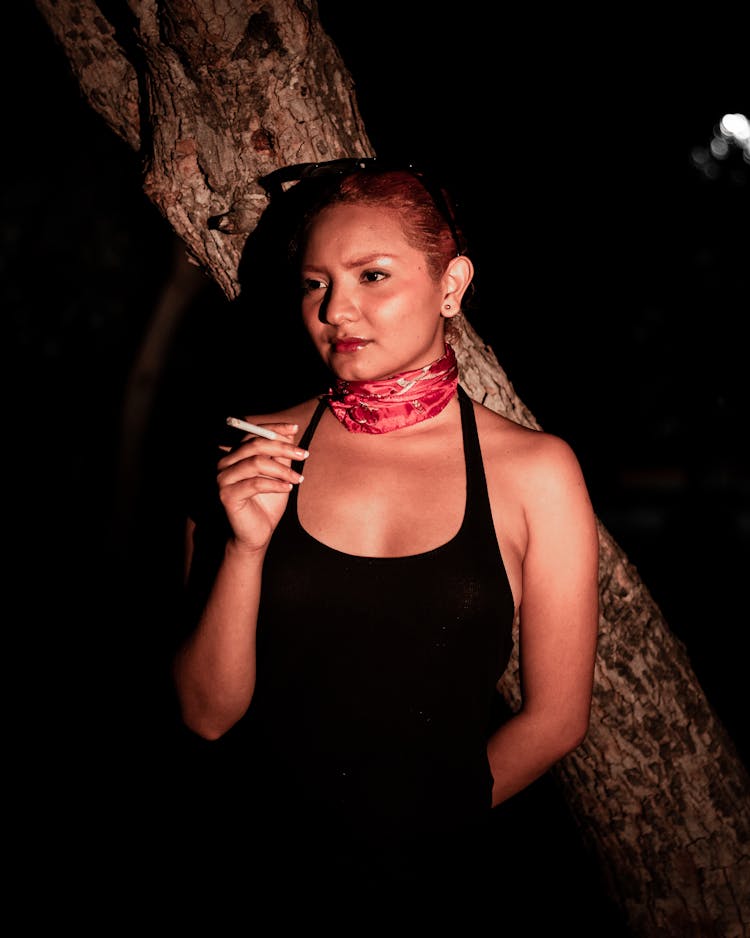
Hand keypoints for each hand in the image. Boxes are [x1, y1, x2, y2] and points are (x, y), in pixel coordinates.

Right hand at [216, 423, 307, 551]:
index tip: (295, 428)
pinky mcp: (227, 495)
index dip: (274, 429)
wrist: (258, 534)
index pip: (253, 433)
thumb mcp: (278, 474)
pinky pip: (255, 483)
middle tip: (303, 454)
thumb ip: (280, 455)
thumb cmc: (267, 503)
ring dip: (282, 469)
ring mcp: (223, 479)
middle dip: (283, 448)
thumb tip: (290, 433)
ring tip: (298, 479)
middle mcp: (224, 463)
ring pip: (256, 463)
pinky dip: (275, 484)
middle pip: (255, 445)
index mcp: (235, 455)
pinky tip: (288, 488)